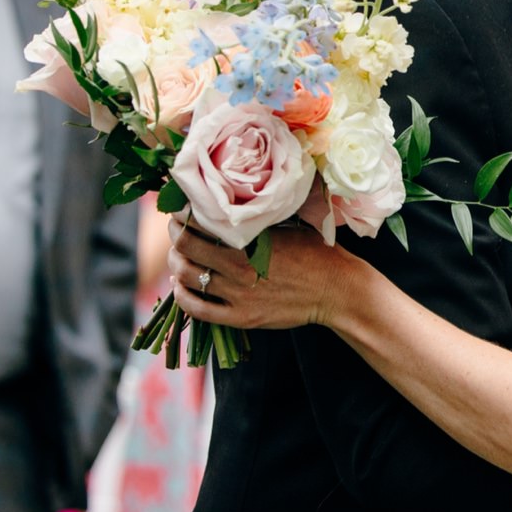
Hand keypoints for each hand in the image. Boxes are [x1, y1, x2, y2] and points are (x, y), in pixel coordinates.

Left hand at [166, 217, 351, 330]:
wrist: (335, 290)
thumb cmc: (314, 251)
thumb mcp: (286, 222)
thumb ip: (257, 214)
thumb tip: (231, 193)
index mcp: (249, 239)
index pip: (199, 222)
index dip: (183, 214)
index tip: (182, 208)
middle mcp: (239, 267)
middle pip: (186, 247)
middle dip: (176, 235)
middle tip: (177, 229)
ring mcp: (238, 295)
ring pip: (187, 277)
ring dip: (176, 263)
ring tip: (178, 256)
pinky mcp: (241, 318)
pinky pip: (198, 310)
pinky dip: (182, 296)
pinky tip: (180, 286)